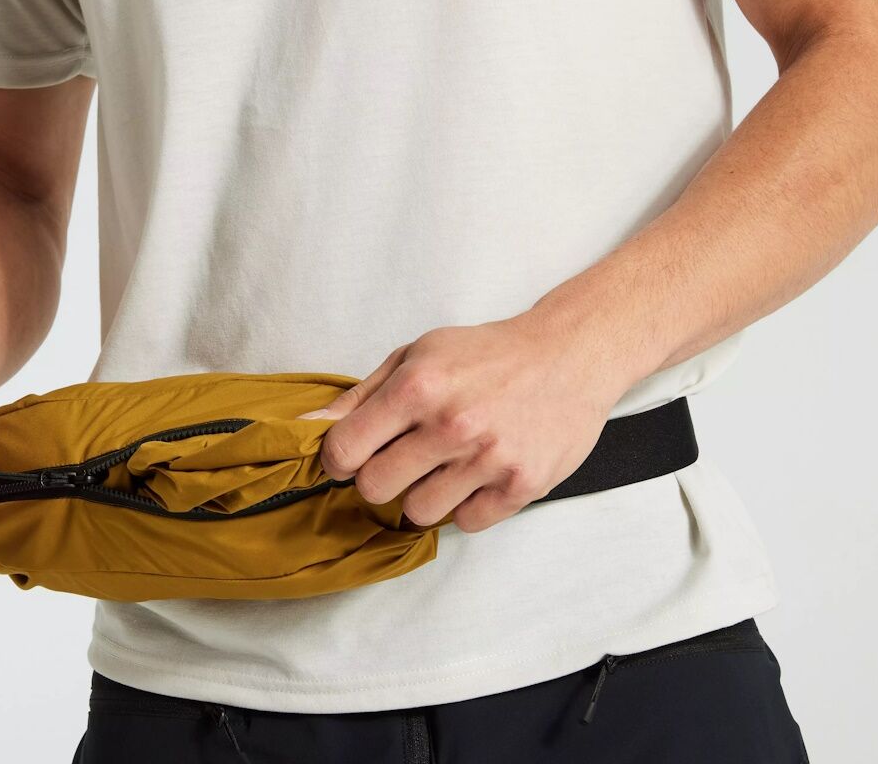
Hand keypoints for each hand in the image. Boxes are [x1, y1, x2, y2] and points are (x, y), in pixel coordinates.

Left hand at [300, 313, 629, 531]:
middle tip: (403, 459)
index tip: (353, 455)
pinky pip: (468, 522)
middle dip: (381, 478)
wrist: (569, 356)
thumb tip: (307, 429)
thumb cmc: (489, 355)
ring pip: (420, 512)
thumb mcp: (419, 355)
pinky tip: (479, 474)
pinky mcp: (521, 485)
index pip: (344, 451)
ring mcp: (489, 459)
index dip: (341, 458)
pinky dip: (468, 505)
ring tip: (446, 465)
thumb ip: (361, 396)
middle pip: (375, 489)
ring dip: (425, 494)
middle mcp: (451, 425)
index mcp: (418, 387)